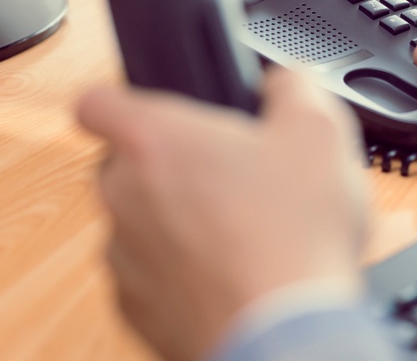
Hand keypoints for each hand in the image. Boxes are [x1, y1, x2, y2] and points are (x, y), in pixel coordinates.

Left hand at [77, 67, 366, 360]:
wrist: (286, 333)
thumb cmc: (293, 236)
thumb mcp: (319, 130)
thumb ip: (291, 86)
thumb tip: (282, 82)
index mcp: (154, 140)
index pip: (96, 101)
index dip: (122, 100)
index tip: (149, 109)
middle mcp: (124, 196)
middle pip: (126, 163)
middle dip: (172, 164)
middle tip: (229, 172)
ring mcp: (124, 256)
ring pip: (140, 220)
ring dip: (179, 218)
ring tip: (242, 228)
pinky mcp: (136, 307)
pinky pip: (151, 271)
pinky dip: (183, 268)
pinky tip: (235, 268)